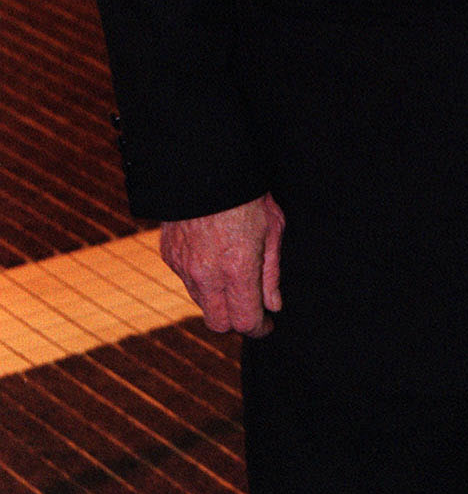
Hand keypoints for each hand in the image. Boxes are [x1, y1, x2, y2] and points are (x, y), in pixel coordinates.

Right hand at [159, 192, 284, 336]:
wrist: (206, 165)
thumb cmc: (247, 194)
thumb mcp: (273, 227)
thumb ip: (271, 271)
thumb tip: (273, 305)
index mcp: (237, 268)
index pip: (245, 321)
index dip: (259, 328)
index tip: (266, 324)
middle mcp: (207, 274)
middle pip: (218, 323)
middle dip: (236, 321)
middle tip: (250, 307)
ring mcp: (184, 266)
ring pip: (201, 303)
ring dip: (218, 299)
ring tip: (233, 274)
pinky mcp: (169, 256)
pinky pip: (186, 280)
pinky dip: (200, 277)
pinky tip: (212, 255)